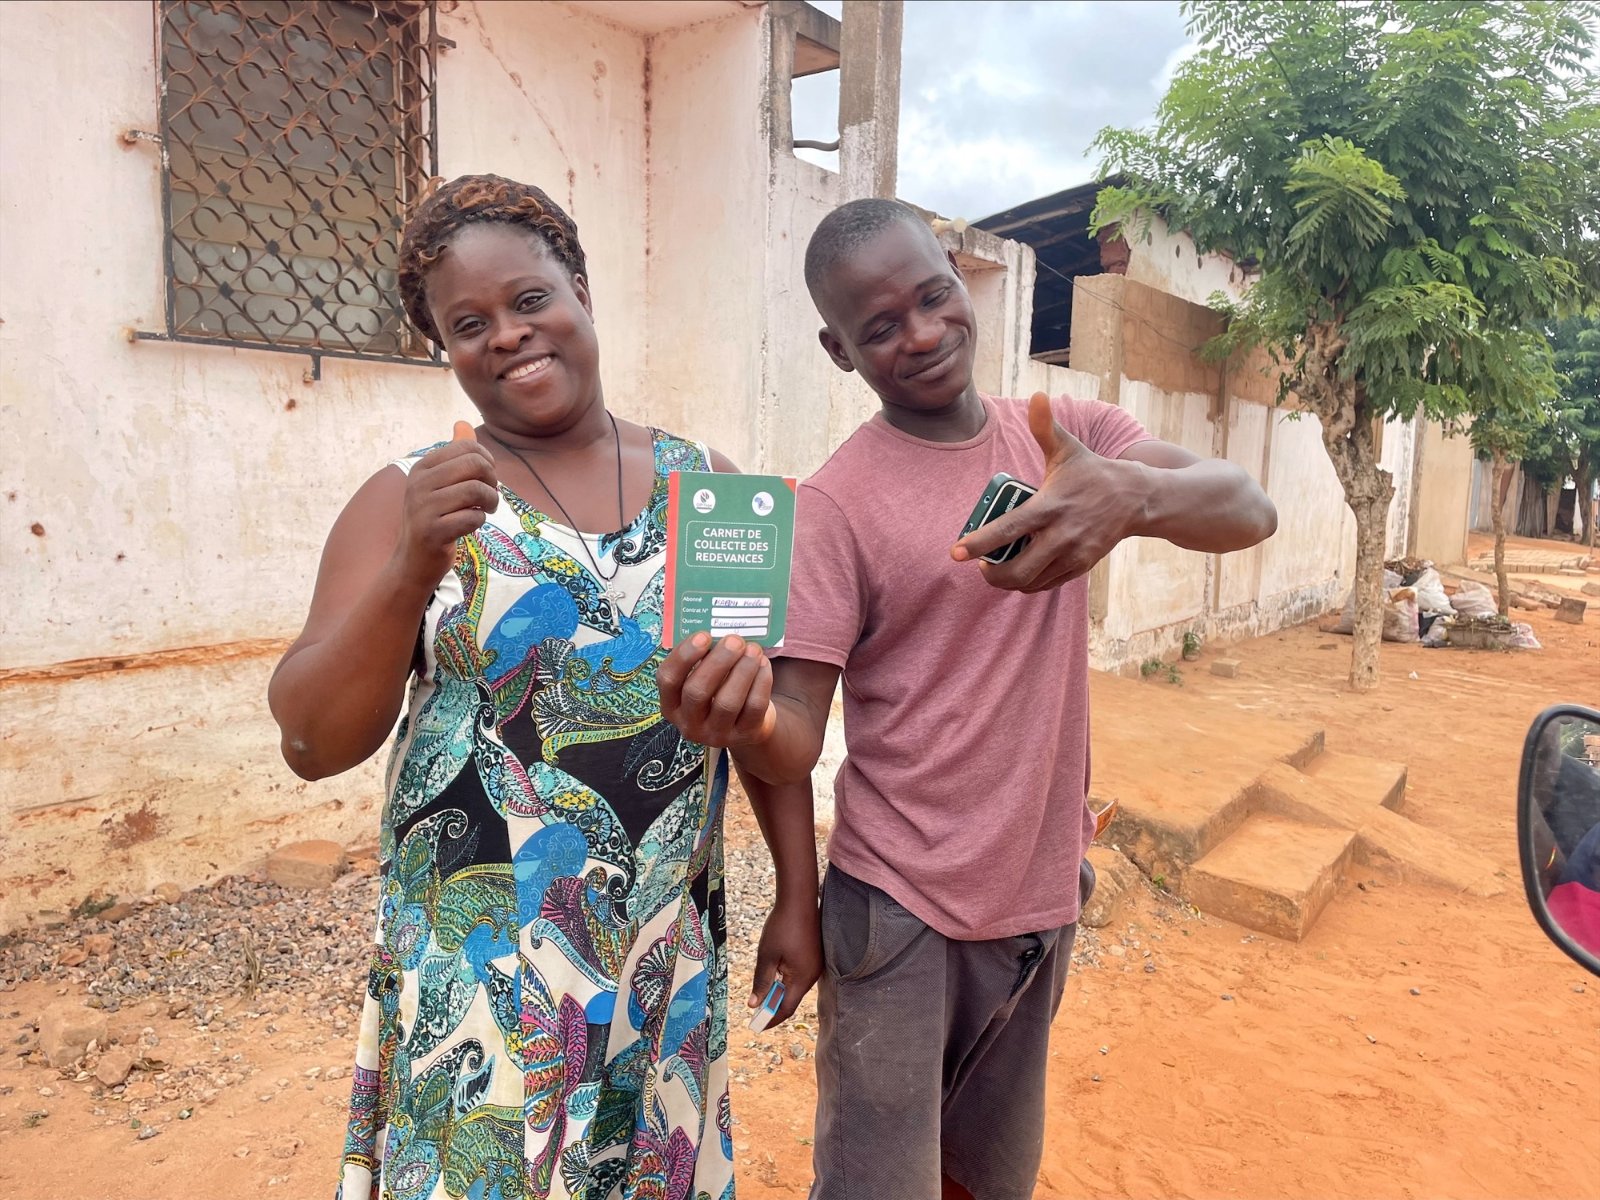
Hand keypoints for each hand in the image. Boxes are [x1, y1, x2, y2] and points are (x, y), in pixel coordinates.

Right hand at [391, 420, 499, 591]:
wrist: (414, 561)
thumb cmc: (434, 519)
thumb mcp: (440, 484)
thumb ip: (454, 455)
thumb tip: (462, 423)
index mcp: (422, 467)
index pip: (467, 447)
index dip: (487, 461)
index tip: (486, 479)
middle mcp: (419, 483)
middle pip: (475, 465)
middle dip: (492, 480)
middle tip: (490, 496)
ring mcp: (423, 508)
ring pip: (476, 491)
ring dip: (491, 502)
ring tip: (487, 510)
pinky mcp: (431, 532)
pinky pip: (472, 518)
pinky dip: (479, 521)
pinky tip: (471, 525)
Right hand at [656, 632, 777, 747]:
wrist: (746, 724)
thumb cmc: (719, 690)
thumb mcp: (704, 677)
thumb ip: (705, 658)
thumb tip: (720, 630)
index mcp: (672, 704)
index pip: (668, 680)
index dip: (684, 656)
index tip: (703, 635)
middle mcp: (689, 723)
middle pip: (697, 692)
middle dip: (718, 662)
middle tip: (735, 640)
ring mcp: (717, 734)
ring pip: (728, 702)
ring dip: (743, 670)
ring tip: (753, 649)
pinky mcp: (744, 735)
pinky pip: (753, 707)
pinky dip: (761, 682)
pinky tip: (763, 664)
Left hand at [749, 899, 821, 1027]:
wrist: (799, 899)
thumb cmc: (782, 926)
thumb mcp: (767, 956)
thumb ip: (761, 982)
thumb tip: (754, 1005)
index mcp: (802, 978)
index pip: (786, 1008)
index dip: (771, 1019)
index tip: (757, 1026)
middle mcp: (813, 975)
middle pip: (792, 999)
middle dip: (774, 1006)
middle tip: (755, 1010)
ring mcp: (817, 965)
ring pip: (796, 987)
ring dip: (780, 991)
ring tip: (762, 990)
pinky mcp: (815, 956)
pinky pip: (800, 975)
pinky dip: (787, 979)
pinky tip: (775, 972)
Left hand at [951, 392, 1148, 592]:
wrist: (1135, 498)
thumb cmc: (1091, 472)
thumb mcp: (1068, 448)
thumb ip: (1045, 426)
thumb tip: (1037, 396)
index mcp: (1051, 505)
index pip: (1009, 529)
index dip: (979, 543)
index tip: (956, 552)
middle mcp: (1062, 535)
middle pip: (1018, 569)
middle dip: (991, 574)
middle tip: (981, 564)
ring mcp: (1073, 555)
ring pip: (1031, 582)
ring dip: (1008, 580)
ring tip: (997, 566)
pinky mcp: (1081, 567)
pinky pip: (1046, 584)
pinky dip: (1029, 582)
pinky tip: (1021, 570)